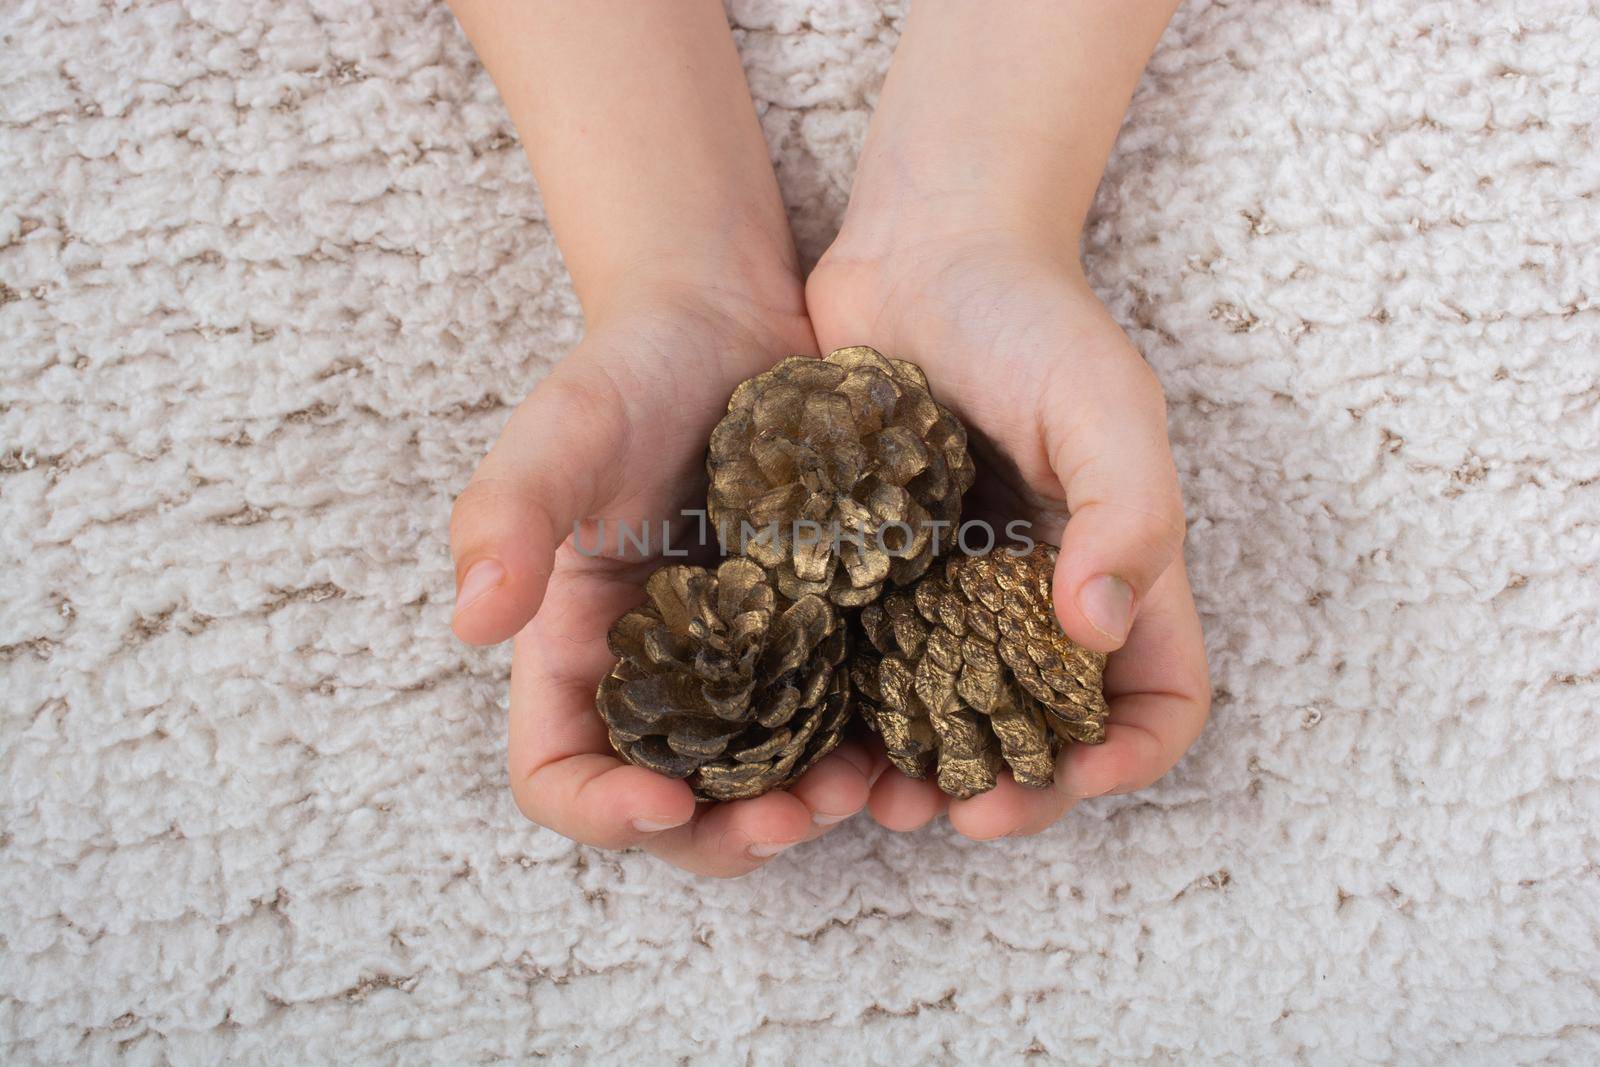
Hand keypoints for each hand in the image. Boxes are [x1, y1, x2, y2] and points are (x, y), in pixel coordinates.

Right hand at [450, 278, 875, 876]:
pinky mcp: (819, 640)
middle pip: (672, 808)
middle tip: (793, 816)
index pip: (559, 772)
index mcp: (579, 648)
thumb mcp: (563, 428)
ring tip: (860, 785)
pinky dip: (868, 750)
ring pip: (763, 783)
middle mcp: (660, 676)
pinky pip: (839, 723)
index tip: (667, 797)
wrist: (731, 319)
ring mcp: (745, 666)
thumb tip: (472, 624)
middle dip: (726, 834)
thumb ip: (508, 514)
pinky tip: (907, 736)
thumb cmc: (633, 369)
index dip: (601, 810)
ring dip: (804, 807)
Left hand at [806, 227, 1209, 839]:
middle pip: (1043, 734)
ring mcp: (950, 590)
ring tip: (871, 794)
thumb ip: (1129, 513)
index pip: (1157, 698)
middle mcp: (1035, 598)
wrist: (918, 247)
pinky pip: (865, 665)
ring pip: (946, 719)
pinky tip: (805, 727)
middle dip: (1008, 787)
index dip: (1130, 752)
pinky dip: (848, 711)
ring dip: (919, 772)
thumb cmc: (1030, 316)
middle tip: (947, 812)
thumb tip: (1097, 632)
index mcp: (1114, 570)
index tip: (1072, 772)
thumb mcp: (1104, 403)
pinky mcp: (870, 572)